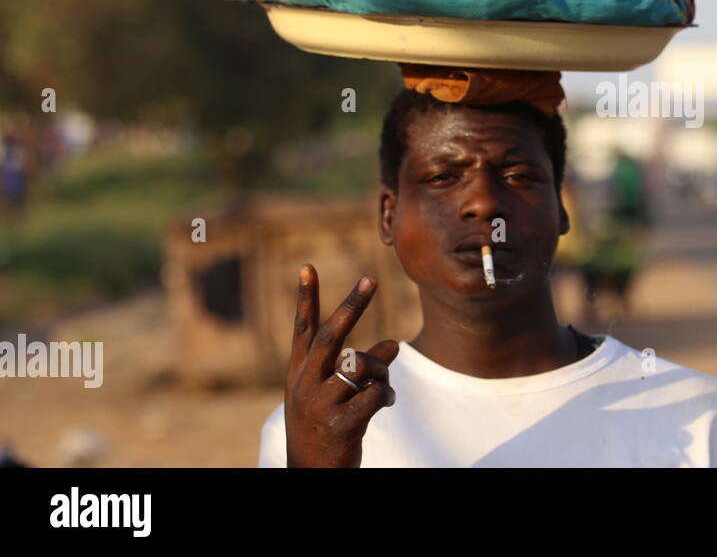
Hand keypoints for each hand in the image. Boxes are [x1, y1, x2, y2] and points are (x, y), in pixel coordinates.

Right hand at [283, 264, 399, 467]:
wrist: (311, 473)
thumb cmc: (324, 425)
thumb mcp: (329, 393)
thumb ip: (356, 365)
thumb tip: (394, 343)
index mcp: (299, 373)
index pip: (303, 328)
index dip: (306, 298)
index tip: (307, 266)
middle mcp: (305, 384)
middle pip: (331, 336)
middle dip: (352, 305)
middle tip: (371, 279)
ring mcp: (320, 405)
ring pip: (361, 366)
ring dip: (382, 370)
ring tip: (384, 385)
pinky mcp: (340, 425)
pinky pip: (373, 395)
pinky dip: (386, 395)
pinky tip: (386, 403)